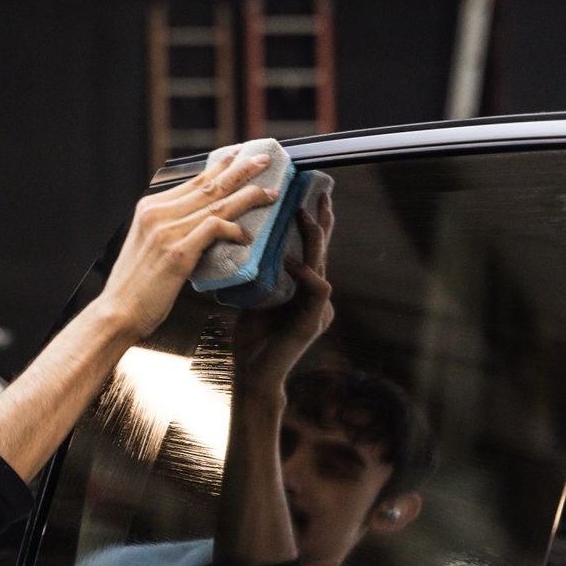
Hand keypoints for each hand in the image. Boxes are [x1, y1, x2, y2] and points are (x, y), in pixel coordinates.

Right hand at [100, 149, 279, 339]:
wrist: (116, 314)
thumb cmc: (135, 290)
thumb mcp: (149, 250)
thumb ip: (170, 233)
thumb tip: (201, 229)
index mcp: (149, 210)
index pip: (192, 182)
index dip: (219, 168)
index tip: (238, 157)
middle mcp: (157, 214)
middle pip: (208, 185)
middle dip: (240, 170)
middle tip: (263, 160)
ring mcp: (166, 232)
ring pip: (216, 203)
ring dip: (247, 196)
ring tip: (270, 193)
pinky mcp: (177, 252)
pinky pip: (214, 228)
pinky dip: (233, 229)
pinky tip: (245, 235)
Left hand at [233, 189, 334, 397]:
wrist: (254, 374)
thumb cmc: (252, 338)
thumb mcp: (254, 296)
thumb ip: (260, 273)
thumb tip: (243, 240)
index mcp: (305, 288)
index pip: (311, 249)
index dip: (312, 223)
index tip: (306, 193)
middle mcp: (316, 295)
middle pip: (322, 250)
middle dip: (321, 219)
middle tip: (317, 191)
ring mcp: (318, 309)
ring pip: (322, 263)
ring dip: (314, 237)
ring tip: (302, 213)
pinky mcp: (314, 322)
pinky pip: (317, 288)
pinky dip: (304, 272)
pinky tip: (289, 259)